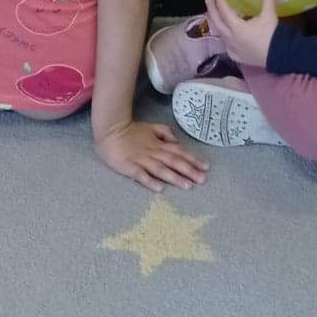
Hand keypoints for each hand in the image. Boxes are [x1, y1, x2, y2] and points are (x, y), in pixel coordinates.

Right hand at [95, 119, 209, 191]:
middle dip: (189, 170)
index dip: (193, 159)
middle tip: (203, 180)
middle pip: (173, 162)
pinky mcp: (129, 167)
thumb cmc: (131, 131)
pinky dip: (150, 181)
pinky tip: (159, 189)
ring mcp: (141, 160)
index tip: (206, 167)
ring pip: (160, 169)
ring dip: (174, 177)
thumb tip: (177, 141)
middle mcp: (153, 152)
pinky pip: (141, 175)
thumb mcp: (151, 127)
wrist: (110, 131)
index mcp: (159, 144)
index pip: (179, 152)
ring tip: (187, 186)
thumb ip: (165, 133)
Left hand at [205, 0, 279, 68]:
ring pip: (220, 34)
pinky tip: (226, 37)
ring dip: (217, 24)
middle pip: (217, 22)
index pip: (224, 10)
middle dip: (211, 10)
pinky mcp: (237, 57)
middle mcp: (231, 38)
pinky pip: (227, 46)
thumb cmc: (272, 34)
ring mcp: (233, 49)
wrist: (279, 56)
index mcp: (236, 26)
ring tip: (216, 17)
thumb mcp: (269, 14)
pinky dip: (225, 39)